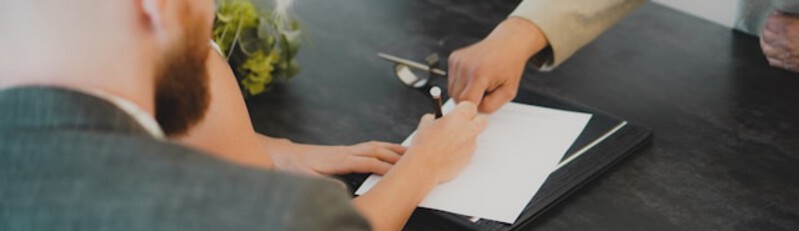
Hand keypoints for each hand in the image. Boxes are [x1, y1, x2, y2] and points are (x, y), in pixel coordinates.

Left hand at [263, 136, 405, 175]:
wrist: (283, 155)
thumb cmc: (294, 167)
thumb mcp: (307, 179)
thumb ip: (325, 184)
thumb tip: (343, 190)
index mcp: (339, 159)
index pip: (368, 161)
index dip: (385, 166)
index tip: (400, 171)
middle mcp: (345, 151)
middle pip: (376, 150)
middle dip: (396, 154)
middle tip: (415, 159)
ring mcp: (346, 149)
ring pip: (374, 146)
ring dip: (392, 148)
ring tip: (409, 152)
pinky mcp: (344, 150)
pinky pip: (369, 147)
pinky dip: (383, 147)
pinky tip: (389, 150)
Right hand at [404, 102, 487, 182]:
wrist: (424, 167)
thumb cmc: (424, 145)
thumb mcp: (425, 123)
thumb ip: (436, 118)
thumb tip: (438, 118)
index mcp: (459, 117)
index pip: (470, 106)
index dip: (463, 110)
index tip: (457, 113)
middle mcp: (469, 130)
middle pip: (482, 121)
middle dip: (474, 121)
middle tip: (461, 125)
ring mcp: (471, 146)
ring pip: (474, 138)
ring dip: (466, 138)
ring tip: (448, 143)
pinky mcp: (469, 159)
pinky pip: (468, 151)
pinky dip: (461, 151)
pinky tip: (448, 154)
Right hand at [448, 17, 547, 112]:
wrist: (507, 43)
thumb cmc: (509, 66)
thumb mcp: (508, 91)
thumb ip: (491, 106)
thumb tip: (473, 112)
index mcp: (479, 74)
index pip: (466, 103)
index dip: (474, 107)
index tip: (484, 103)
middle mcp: (465, 66)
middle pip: (457, 98)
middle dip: (469, 100)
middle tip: (484, 92)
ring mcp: (457, 61)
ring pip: (452, 90)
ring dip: (464, 91)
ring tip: (479, 83)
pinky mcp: (453, 58)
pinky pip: (452, 80)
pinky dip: (461, 82)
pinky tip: (474, 75)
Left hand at [760, 11, 798, 72]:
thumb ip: (793, 21)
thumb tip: (785, 19)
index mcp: (790, 29)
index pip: (771, 22)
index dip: (772, 19)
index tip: (775, 17)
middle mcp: (785, 43)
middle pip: (765, 35)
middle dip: (766, 30)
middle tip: (770, 27)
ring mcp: (786, 56)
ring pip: (766, 49)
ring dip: (765, 43)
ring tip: (767, 39)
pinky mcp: (790, 66)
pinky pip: (773, 62)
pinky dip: (770, 56)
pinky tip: (773, 54)